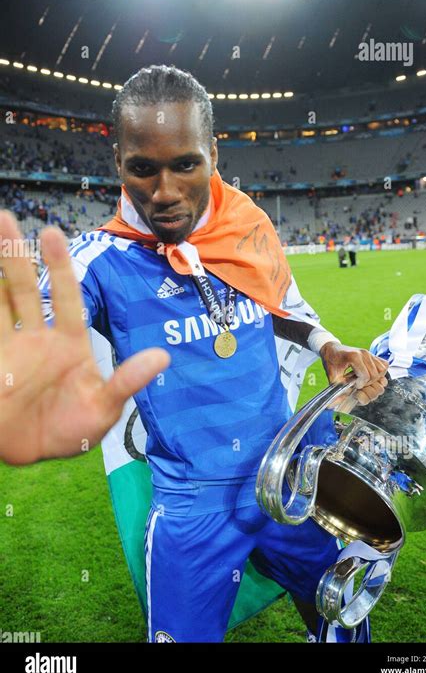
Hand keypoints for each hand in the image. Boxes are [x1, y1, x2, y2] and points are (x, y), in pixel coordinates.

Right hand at [0, 211, 169, 465]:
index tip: (53, 234)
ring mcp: (12, 346)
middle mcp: (38, 337)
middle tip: (5, 219)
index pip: (66, 297)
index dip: (59, 267)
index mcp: (70, 343)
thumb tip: (163, 356)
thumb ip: (127, 381)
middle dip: (16, 255)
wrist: (31, 453)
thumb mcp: (103, 409)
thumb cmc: (71, 430)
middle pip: (24, 288)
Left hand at [319, 341, 388, 404]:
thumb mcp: (332, 377)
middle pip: (375, 375)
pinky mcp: (374, 356)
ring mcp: (370, 354)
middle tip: (358, 385)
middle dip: (367, 385)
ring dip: (374, 381)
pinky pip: (384, 366)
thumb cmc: (331, 362)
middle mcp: (365, 354)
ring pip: (382, 371)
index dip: (360, 385)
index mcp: (354, 357)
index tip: (353, 385)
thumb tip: (334, 406)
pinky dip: (379, 374)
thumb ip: (337, 391)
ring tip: (364, 382)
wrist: (332, 349)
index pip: (366, 376)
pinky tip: (369, 377)